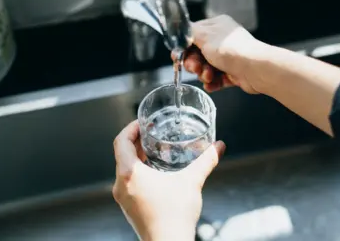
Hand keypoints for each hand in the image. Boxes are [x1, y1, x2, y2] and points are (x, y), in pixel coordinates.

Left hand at [112, 120, 225, 240]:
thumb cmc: (175, 216)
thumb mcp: (192, 182)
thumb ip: (206, 161)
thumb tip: (218, 147)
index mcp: (130, 174)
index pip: (121, 141)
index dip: (131, 128)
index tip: (142, 122)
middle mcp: (121, 184)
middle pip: (121, 153)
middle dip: (136, 140)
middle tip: (151, 132)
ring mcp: (123, 197)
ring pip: (124, 168)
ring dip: (136, 156)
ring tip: (154, 149)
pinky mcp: (128, 206)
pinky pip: (128, 181)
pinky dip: (138, 171)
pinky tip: (155, 172)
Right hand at [174, 15, 266, 93]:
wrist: (255, 68)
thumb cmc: (231, 49)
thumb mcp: (204, 35)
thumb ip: (189, 32)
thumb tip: (181, 32)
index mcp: (216, 27)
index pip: (193, 36)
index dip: (184, 48)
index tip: (178, 57)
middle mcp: (222, 41)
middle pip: (198, 54)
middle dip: (194, 64)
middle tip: (195, 68)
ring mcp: (228, 58)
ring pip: (206, 68)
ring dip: (203, 74)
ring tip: (208, 76)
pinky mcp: (233, 73)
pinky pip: (217, 79)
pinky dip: (212, 83)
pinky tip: (211, 85)